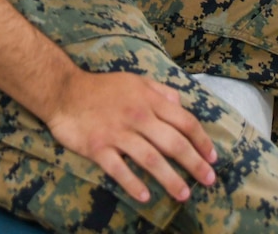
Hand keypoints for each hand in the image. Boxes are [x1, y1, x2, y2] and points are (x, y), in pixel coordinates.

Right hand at [45, 70, 217, 204]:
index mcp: (149, 101)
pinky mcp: (98, 148)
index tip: (213, 157)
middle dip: (194, 163)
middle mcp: (138, 117)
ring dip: (170, 178)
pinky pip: (119, 169)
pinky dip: (133, 183)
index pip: (184, 121)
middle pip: (173, 143)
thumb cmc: (103, 88)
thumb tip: (180, 104)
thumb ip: (160, 91)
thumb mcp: (135, 81)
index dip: (201, 140)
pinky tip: (145, 196)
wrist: (65, 91)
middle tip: (209, 180)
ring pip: (150, 159)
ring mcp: (118, 133)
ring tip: (184, 194)